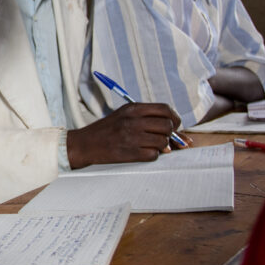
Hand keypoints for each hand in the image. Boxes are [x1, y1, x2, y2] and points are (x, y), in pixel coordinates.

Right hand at [67, 103, 183, 168]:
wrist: (85, 144)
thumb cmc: (106, 130)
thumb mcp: (124, 116)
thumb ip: (148, 119)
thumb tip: (180, 134)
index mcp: (133, 108)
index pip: (165, 109)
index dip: (174, 118)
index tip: (174, 125)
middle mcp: (133, 121)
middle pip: (167, 125)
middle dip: (170, 134)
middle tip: (163, 138)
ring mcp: (132, 137)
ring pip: (163, 142)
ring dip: (161, 146)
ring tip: (149, 145)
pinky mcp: (130, 153)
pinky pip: (154, 155)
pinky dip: (152, 155)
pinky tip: (142, 152)